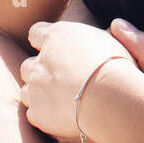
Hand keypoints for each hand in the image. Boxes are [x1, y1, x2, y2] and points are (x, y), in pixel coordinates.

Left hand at [19, 20, 134, 140]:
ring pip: (27, 90)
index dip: (43, 40)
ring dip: (39, 94)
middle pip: (28, 65)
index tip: (51, 47)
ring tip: (61, 99)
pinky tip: (61, 115)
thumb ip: (100, 36)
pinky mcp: (38, 113)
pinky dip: (44, 115)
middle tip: (59, 78)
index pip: (37, 32)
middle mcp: (40, 60)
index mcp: (57, 36)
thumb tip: (114, 27)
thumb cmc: (116, 66)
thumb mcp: (112, 41)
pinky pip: (34, 113)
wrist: (110, 98)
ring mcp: (35, 88)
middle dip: (40, 71)